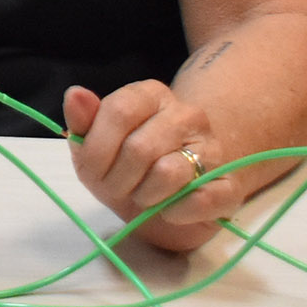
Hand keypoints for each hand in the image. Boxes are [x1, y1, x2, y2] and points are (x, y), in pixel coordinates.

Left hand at [66, 81, 236, 251]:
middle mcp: (186, 114)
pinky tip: (168, 211)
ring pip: (169, 173)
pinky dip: (175, 212)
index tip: (91, 169)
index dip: (98, 148)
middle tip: (115, 189)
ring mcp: (213, 148)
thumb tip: (76, 94)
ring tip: (142, 197)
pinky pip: (200, 200)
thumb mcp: (93, 145)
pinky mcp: (230, 186)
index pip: (119, 110)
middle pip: (140, 147)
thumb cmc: (125, 166)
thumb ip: (83, 121)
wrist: (168, 201)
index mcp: (150, 95)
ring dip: (145, 195)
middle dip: (117, 178)